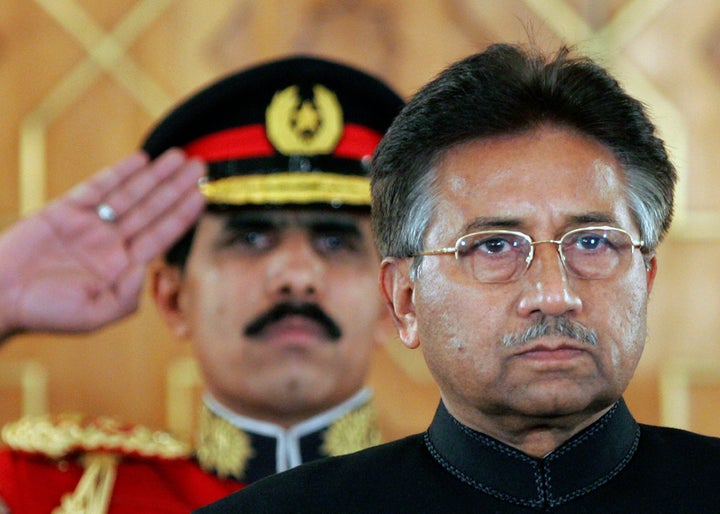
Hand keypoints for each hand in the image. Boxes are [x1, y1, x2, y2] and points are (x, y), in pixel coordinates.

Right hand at [0, 149, 204, 340]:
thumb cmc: (45, 311)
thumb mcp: (95, 315)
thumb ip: (127, 297)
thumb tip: (145, 267)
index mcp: (122, 266)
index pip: (162, 235)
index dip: (183, 214)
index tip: (203, 195)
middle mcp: (111, 243)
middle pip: (153, 209)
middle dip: (177, 187)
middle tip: (201, 166)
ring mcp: (90, 224)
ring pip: (131, 194)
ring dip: (156, 175)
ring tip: (180, 157)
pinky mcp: (65, 210)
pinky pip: (98, 187)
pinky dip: (119, 173)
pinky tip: (141, 160)